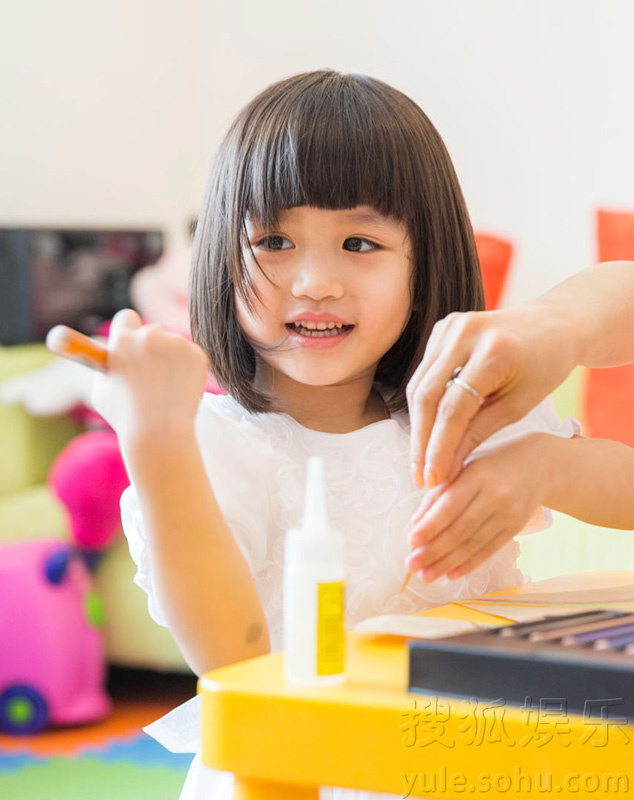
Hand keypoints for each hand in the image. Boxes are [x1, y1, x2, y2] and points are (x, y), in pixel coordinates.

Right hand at [91, 309, 208, 449]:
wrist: (160, 436)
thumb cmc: (126, 418)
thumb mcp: (101, 393)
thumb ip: (105, 369)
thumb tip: (110, 355)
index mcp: (123, 342)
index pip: (127, 317)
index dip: (128, 330)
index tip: (131, 341)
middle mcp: (150, 337)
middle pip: (153, 330)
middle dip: (152, 347)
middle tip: (152, 373)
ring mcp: (177, 345)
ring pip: (174, 343)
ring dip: (170, 358)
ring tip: (166, 388)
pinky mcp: (197, 355)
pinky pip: (190, 355)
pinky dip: (187, 368)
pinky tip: (180, 388)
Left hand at [406, 432, 550, 580]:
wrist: (540, 463)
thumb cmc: (493, 463)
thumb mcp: (466, 466)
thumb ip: (440, 492)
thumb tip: (416, 523)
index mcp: (478, 474)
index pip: (450, 505)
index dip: (430, 525)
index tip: (411, 541)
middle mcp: (496, 495)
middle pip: (460, 529)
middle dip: (434, 551)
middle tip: (412, 565)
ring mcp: (509, 513)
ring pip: (474, 543)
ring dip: (447, 563)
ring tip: (427, 575)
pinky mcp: (516, 527)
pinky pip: (490, 550)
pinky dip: (470, 564)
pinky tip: (452, 574)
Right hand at [407, 305, 574, 487]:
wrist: (552, 324)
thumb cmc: (543, 368)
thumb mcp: (518, 405)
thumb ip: (478, 433)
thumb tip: (445, 468)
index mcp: (494, 352)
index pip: (454, 409)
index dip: (439, 448)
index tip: (434, 479)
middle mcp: (466, 333)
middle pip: (428, 396)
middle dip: (421, 442)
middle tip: (420, 477)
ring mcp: (450, 326)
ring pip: (418, 386)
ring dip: (417, 427)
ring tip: (420, 462)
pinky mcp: (442, 327)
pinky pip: (423, 373)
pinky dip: (423, 405)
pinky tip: (427, 432)